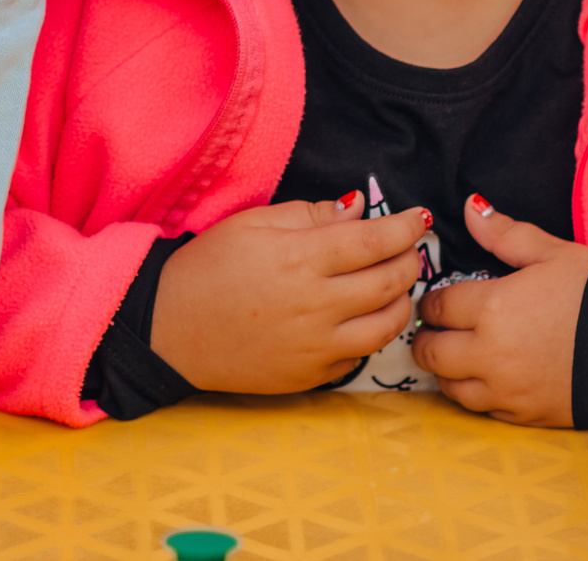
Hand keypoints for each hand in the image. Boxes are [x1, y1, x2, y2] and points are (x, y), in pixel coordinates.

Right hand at [151, 193, 432, 393]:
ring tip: (394, 285)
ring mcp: (314, 348)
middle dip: (409, 260)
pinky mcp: (308, 377)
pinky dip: (371, 334)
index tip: (419, 217)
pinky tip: (362, 318)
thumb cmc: (208, 267)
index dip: (406, 226)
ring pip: (386, 326)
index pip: (375, 241)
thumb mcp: (254, 222)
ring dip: (401, 301)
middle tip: (408, 249)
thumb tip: (357, 209)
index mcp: (301, 259)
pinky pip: (358, 356)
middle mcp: (315, 306)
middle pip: (390, 282)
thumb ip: (312, 214)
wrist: (168, 330)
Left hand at [409, 195, 587, 426]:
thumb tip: (468, 207)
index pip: (438, 307)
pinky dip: (476, 395)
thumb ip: (503, 233)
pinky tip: (487, 379)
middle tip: (437, 329)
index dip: (433, 301)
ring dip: (446, 371)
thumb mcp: (551, 252)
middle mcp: (489, 354)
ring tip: (457, 355)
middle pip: (431, 353)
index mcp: (492, 308)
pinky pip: (482, 410)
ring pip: (450, 388)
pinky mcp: (525, 415)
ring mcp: (506, 390)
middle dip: (428, 338)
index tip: (440, 299)